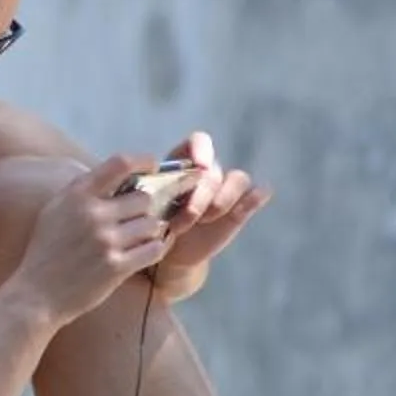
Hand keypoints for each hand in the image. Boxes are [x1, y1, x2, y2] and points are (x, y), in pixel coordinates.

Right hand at [8, 154, 172, 325]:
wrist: (35, 294)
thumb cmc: (46, 251)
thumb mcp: (54, 211)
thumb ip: (82, 192)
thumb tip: (117, 175)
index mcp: (76, 195)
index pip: (120, 163)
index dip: (144, 161)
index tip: (152, 167)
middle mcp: (92, 214)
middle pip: (144, 197)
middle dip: (146, 206)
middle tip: (141, 215)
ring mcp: (106, 241)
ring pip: (153, 224)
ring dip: (151, 230)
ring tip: (140, 237)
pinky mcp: (116, 267)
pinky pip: (154, 249)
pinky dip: (156, 248)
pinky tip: (147, 250)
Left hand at [149, 130, 270, 301]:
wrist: (168, 253)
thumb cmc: (152, 223)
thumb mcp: (143, 204)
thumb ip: (146, 190)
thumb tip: (140, 178)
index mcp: (184, 163)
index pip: (199, 142)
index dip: (202, 150)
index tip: (198, 166)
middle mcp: (208, 172)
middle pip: (214, 170)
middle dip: (201, 194)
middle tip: (184, 219)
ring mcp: (226, 190)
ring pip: (238, 179)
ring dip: (222, 199)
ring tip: (203, 220)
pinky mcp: (240, 208)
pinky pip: (254, 194)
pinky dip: (255, 197)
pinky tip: (249, 202)